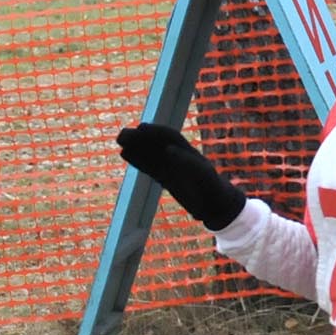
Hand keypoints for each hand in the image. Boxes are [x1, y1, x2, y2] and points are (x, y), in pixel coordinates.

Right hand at [115, 123, 245, 231]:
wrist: (216, 206)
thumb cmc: (212, 188)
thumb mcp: (202, 174)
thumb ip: (187, 162)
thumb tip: (168, 150)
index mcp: (188, 151)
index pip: (169, 137)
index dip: (156, 132)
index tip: (141, 128)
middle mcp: (177, 156)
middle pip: (156, 143)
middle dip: (140, 137)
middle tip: (122, 135)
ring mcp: (170, 167)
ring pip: (149, 154)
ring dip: (135, 147)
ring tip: (119, 141)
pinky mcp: (165, 178)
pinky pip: (148, 167)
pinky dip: (137, 160)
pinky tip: (125, 154)